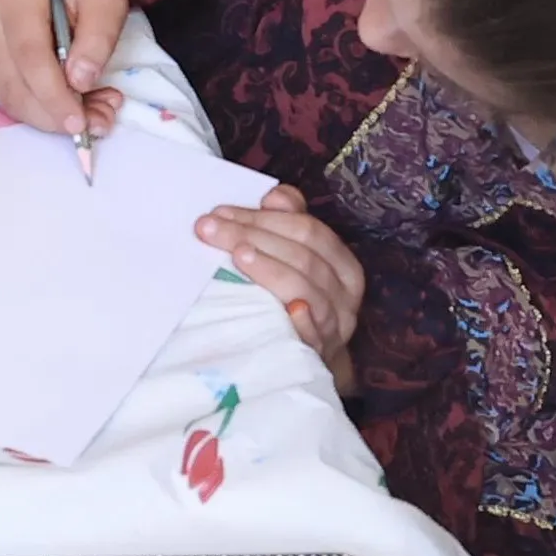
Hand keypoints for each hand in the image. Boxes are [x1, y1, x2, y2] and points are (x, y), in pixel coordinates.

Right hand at [0, 0, 133, 147]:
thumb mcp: (107, 2)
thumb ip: (98, 38)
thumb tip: (79, 81)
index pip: (28, 54)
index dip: (52, 94)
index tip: (80, 122)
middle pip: (12, 81)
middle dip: (51, 114)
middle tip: (93, 123)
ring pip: (6, 96)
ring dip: (46, 117)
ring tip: (89, 114)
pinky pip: (5, 96)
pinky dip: (36, 112)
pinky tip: (66, 106)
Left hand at [199, 186, 363, 389]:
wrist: (305, 359)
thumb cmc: (296, 295)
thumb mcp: (297, 257)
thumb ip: (288, 220)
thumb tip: (274, 196)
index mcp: (342, 264)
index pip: (308, 231)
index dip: (264, 218)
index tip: (221, 213)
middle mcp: (344, 295)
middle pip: (304, 257)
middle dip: (254, 237)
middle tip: (211, 230)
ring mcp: (334, 327)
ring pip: (308, 291)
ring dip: (271, 270)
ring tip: (237, 256)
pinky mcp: (318, 355)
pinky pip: (314, 337)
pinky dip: (303, 322)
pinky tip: (288, 310)